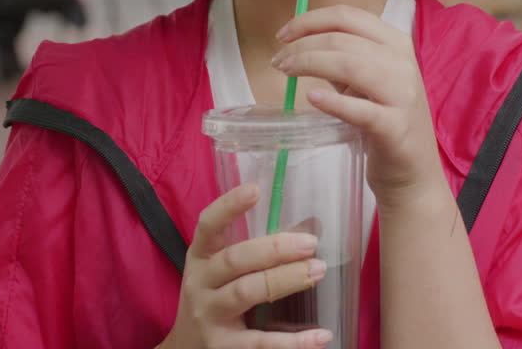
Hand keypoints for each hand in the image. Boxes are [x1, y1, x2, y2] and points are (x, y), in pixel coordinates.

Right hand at [160, 183, 332, 348]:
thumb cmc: (214, 299)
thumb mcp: (221, 272)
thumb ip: (256, 251)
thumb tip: (310, 228)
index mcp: (200, 257)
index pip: (208, 225)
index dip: (229, 206)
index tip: (256, 189)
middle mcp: (200, 283)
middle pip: (235, 259)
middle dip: (274, 249)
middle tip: (310, 244)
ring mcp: (209, 316)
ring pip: (246, 292)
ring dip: (285, 280)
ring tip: (318, 271)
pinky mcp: (223, 348)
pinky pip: (260, 343)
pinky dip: (293, 341)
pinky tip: (321, 335)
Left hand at [273, 5, 443, 204]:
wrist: (412, 171)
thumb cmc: (383, 120)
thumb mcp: (365, 80)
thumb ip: (341, 57)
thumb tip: (296, 41)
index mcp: (396, 43)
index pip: (348, 16)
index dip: (309, 20)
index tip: (282, 35)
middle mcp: (403, 63)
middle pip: (343, 39)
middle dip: (302, 46)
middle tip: (278, 61)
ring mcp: (403, 95)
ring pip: (350, 65)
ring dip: (310, 63)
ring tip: (285, 73)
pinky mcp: (396, 128)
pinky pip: (361, 110)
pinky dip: (333, 101)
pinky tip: (312, 98)